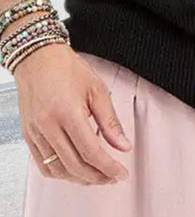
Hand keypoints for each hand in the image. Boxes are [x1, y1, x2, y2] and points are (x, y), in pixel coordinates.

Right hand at [13, 42, 131, 184]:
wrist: (39, 58)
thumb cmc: (66, 68)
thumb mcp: (97, 89)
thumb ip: (110, 121)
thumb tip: (122, 144)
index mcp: (68, 113)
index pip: (91, 152)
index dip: (108, 167)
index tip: (121, 173)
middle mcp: (49, 126)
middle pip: (75, 165)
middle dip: (97, 177)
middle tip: (112, 177)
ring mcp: (36, 133)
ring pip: (58, 169)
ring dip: (79, 178)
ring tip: (96, 175)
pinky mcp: (29, 136)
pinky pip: (43, 165)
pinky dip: (60, 173)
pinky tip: (74, 170)